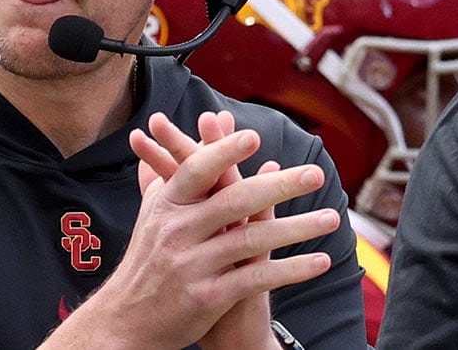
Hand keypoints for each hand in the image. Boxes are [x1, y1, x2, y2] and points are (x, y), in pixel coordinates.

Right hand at [130, 111, 338, 348]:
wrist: (127, 320)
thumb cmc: (146, 262)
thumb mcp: (149, 216)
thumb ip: (160, 178)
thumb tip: (158, 142)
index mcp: (166, 206)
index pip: (196, 172)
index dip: (224, 153)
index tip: (254, 137)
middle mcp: (178, 232)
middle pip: (234, 201)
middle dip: (278, 186)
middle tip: (314, 174)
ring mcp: (192, 265)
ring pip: (251, 240)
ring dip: (297, 228)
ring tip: (331, 218)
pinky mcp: (207, 297)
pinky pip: (256, 279)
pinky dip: (291, 270)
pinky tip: (319, 262)